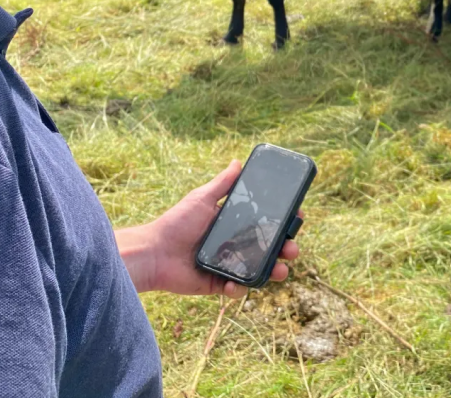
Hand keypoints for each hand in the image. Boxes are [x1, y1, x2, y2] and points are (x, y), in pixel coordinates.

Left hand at [116, 160, 300, 297]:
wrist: (153, 253)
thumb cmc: (176, 223)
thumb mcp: (200, 199)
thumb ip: (222, 184)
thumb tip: (237, 161)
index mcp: (233, 223)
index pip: (265, 222)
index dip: (283, 221)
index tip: (297, 217)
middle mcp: (234, 244)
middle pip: (268, 247)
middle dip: (286, 249)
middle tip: (292, 249)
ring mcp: (228, 265)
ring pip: (259, 269)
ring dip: (274, 271)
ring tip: (280, 271)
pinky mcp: (218, 284)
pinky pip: (237, 288)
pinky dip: (240, 288)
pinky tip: (235, 285)